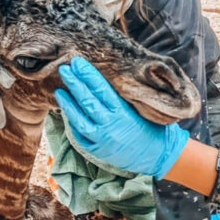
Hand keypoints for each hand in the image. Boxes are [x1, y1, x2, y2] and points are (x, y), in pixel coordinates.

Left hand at [54, 57, 189, 178]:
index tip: (77, 62)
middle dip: (74, 84)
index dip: (87, 75)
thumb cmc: (153, 127)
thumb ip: (121, 98)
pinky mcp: (96, 150)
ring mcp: (101, 140)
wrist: (160, 156)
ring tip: (60, 90)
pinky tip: (66, 110)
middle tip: (64, 69)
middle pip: (87, 101)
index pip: (101, 89)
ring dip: (68, 104)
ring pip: (79, 119)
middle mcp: (110, 126)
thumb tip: (101, 79)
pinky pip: (80, 134)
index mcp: (123, 113)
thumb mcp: (141, 109)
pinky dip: (72, 121)